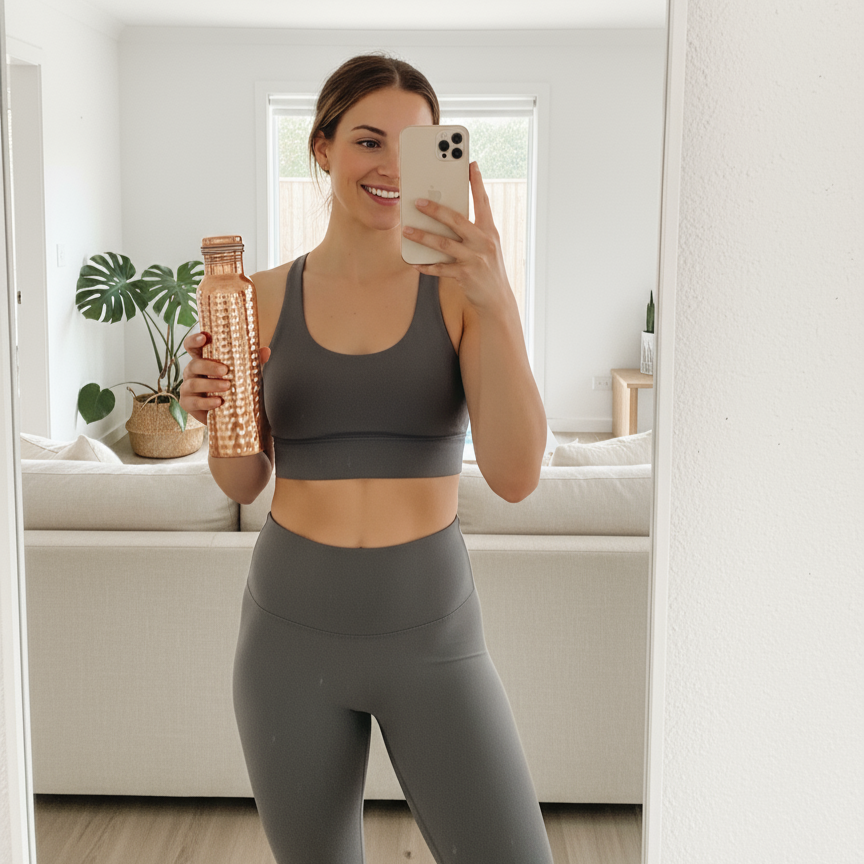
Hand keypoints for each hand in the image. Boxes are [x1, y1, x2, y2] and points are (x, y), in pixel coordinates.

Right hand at [179, 331, 270, 426]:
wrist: (230, 414)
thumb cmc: (233, 387)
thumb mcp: (243, 373)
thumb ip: (252, 361)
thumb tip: (266, 351)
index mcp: (202, 360)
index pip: (192, 346)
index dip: (194, 340)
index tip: (204, 337)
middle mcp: (192, 372)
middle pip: (194, 364)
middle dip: (209, 366)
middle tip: (225, 370)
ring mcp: (187, 388)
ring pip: (193, 383)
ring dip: (211, 384)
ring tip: (227, 386)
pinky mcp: (188, 404)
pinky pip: (194, 402)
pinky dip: (206, 402)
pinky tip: (218, 402)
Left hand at [401, 161, 511, 314]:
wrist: (497, 299)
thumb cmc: (488, 269)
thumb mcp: (487, 246)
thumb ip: (472, 231)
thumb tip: (447, 217)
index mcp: (490, 231)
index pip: (483, 202)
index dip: (477, 183)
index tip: (471, 165)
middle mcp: (484, 242)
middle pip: (457, 220)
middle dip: (436, 209)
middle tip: (418, 201)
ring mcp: (475, 259)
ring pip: (444, 244)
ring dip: (423, 236)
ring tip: (407, 230)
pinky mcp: (466, 275)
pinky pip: (441, 268)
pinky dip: (427, 265)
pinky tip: (415, 262)